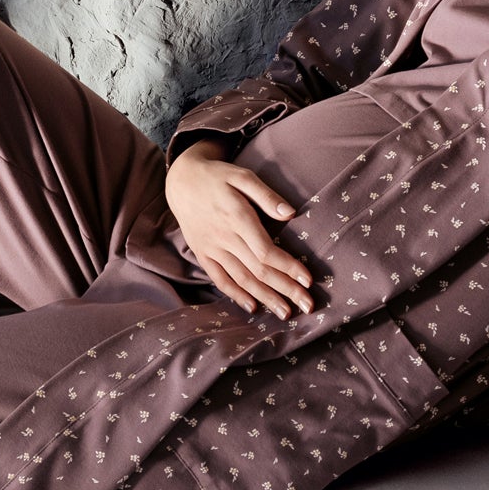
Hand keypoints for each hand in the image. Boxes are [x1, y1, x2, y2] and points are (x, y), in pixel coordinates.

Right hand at [162, 137, 316, 319]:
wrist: (180, 181)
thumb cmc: (217, 176)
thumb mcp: (242, 176)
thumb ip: (266, 195)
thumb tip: (291, 213)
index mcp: (237, 217)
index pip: (266, 251)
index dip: (288, 267)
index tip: (308, 279)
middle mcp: (224, 237)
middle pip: (258, 270)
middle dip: (285, 289)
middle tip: (307, 306)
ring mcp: (212, 249)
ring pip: (242, 279)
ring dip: (265, 298)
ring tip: (285, 313)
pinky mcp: (203, 254)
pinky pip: (220, 279)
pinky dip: (236, 294)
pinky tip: (252, 307)